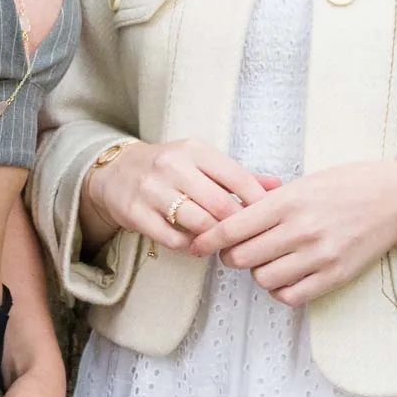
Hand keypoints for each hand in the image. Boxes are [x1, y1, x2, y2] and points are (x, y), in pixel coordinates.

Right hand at [83, 137, 280, 253]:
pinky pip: (173, 238)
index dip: (256, 202)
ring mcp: (152, 189)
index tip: (268, 218)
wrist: (117, 172)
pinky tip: (193, 244)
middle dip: (236, 226)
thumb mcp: (202, 162)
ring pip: (197, 223)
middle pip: (219, 204)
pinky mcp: (136, 212)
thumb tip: (279, 186)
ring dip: (214, 239)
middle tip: (245, 238)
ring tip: (219, 243)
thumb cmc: (170, 168)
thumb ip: (240, 175)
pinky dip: (188, 246)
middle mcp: (173, 165)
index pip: (237, 177)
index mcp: (194, 150)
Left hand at [189, 161, 396, 305]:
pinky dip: (280, 289)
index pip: (233, 227)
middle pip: (242, 257)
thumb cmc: (345, 184)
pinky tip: (284, 275)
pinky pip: (290, 296)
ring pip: (263, 279)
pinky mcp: (334, 276)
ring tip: (265, 260)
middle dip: (230, 256)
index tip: (196, 244)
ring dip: (257, 272)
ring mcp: (317, 256)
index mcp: (287, 201)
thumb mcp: (302, 182)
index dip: (208, 239)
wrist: (392, 200)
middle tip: (233, 251)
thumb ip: (268, 201)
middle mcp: (300, 230)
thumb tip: (231, 216)